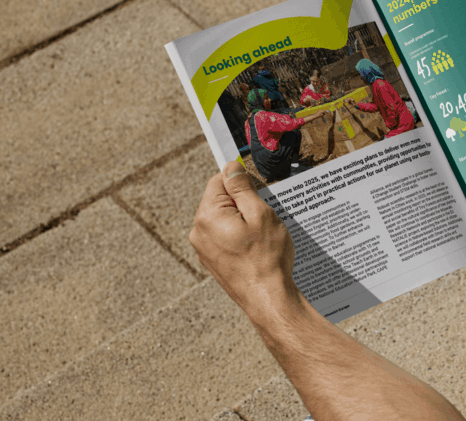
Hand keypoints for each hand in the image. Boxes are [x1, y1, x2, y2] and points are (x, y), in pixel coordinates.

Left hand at [190, 162, 299, 318]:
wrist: (267, 298)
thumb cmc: (266, 257)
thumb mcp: (260, 214)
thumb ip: (242, 189)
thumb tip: (230, 168)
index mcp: (207, 216)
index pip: (219, 181)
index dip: (242, 182)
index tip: (259, 192)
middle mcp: (199, 231)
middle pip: (220, 200)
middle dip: (243, 203)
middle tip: (265, 218)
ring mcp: (203, 248)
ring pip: (224, 219)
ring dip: (243, 221)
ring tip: (262, 236)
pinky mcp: (212, 260)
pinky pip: (224, 236)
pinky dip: (240, 236)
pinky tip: (256, 248)